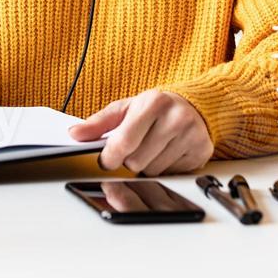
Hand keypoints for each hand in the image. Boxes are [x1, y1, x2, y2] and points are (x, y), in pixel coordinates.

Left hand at [67, 89, 213, 174]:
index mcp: (153, 102)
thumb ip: (98, 123)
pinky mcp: (201, 151)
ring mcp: (191, 135)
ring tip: (151, 148)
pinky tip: (166, 152)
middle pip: (137, 161)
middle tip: (134, 148)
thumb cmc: (154, 107)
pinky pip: (171, 175)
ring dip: (146, 166)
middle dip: (129, 161)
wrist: (193, 105)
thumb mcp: (125, 108)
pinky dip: (164, 169)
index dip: (109, 157)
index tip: (106, 160)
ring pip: (153, 171)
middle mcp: (176, 118)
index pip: (124, 142)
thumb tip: (75, 134)